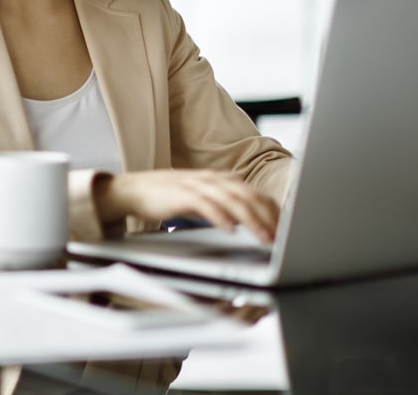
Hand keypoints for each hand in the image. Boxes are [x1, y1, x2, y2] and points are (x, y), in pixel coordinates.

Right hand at [92, 169, 279, 242]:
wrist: (132, 190)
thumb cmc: (167, 197)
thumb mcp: (201, 199)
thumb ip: (223, 205)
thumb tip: (248, 220)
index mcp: (219, 179)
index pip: (254, 193)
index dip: (272, 211)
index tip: (284, 230)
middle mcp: (211, 179)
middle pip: (248, 196)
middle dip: (267, 218)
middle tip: (280, 238)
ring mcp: (196, 185)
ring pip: (232, 201)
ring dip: (251, 220)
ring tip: (264, 237)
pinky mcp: (180, 195)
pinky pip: (206, 205)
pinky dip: (221, 217)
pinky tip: (231, 230)